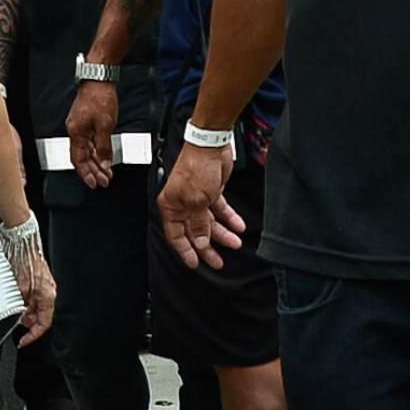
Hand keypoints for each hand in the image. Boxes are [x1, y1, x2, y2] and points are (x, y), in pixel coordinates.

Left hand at [14, 253, 55, 344]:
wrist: (22, 241)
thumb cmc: (24, 260)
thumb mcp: (18, 288)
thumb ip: (18, 305)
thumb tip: (16, 317)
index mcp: (48, 296)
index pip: (44, 323)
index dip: (33, 335)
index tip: (23, 341)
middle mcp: (47, 292)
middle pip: (38, 316)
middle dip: (26, 322)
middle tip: (14, 324)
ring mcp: (41, 286)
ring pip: (33, 307)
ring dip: (22, 312)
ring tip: (11, 310)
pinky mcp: (34, 281)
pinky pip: (29, 297)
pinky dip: (21, 302)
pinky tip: (12, 299)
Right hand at [66, 79, 118, 189]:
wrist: (99, 79)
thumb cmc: (100, 97)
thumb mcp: (105, 125)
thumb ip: (104, 146)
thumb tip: (105, 163)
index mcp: (76, 133)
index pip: (78, 160)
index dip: (86, 174)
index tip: (95, 184)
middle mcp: (75, 131)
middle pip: (82, 158)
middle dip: (94, 171)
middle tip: (104, 181)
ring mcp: (80, 126)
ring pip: (86, 150)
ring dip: (96, 162)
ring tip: (107, 172)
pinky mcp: (85, 121)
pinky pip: (89, 142)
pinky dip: (97, 151)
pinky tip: (103, 157)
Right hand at [158, 141, 242, 269]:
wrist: (210, 146)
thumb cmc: (196, 167)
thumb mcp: (198, 201)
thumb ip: (199, 224)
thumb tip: (200, 243)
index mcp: (171, 206)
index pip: (175, 235)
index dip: (185, 251)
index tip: (195, 263)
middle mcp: (182, 204)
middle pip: (194, 232)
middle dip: (207, 247)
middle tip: (218, 261)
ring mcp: (197, 198)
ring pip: (209, 222)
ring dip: (222, 234)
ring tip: (235, 243)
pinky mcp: (211, 192)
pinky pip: (220, 210)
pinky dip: (229, 218)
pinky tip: (238, 226)